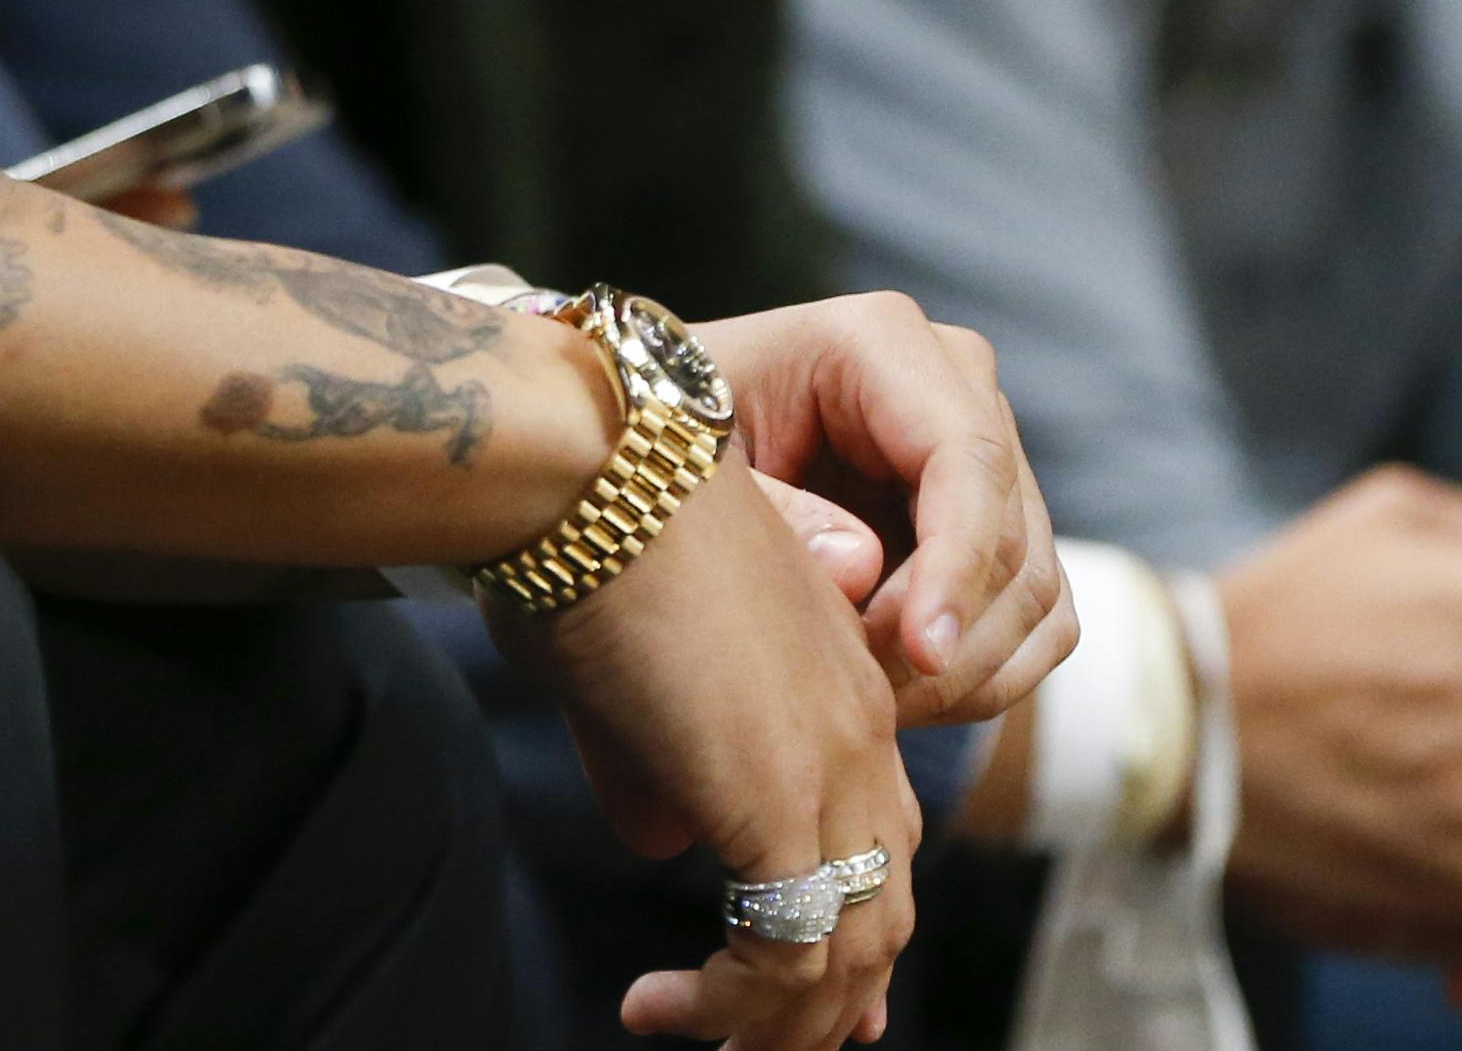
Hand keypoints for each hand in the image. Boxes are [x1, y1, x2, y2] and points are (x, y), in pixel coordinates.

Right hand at [510, 451, 930, 1048]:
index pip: (877, 834)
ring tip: (711, 1050)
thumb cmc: (582, 538)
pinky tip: (658, 1009)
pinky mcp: (775, 800)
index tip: (816, 996)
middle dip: (829, 999)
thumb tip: (663, 842)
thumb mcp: (625, 668)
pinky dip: (730, 1006)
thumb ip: (654, 763)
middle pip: (880, 906)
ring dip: (777, 1023)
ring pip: (842, 948)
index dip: (848, 924)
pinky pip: (780, 955)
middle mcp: (856, 728)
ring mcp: (827, 765)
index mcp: (836, 681)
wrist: (587, 469)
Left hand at [694, 292, 1071, 725]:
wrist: (658, 449)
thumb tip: (862, 568)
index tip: (923, 654)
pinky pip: (1036, 620)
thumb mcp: (685, 467)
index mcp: (880, 341)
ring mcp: (987, 453)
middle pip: (1010, 536)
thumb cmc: (664, 444)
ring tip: (865, 699)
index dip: (957, 565)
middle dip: (946, 635)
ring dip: (964, 669)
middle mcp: (955, 383)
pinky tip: (902, 694)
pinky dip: (982, 675)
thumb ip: (769, 514)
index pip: (965, 459)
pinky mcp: (998, 523)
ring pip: (1034, 591)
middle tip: (861, 696)